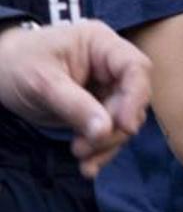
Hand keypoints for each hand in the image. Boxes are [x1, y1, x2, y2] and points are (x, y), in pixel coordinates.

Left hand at [0, 20, 151, 176]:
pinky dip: (100, 149)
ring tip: (82, 160)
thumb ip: (75, 106)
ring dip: (106, 143)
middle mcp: (110, 65)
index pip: (134, 67)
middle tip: (83, 148)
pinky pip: (108, 130)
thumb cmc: (17, 65)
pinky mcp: (97, 107)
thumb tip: (106, 131)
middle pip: (132, 97)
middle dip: (113, 128)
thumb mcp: (42, 83)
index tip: (125, 127)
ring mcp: (105, 86)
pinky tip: (88, 166)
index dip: (136, 97)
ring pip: (123, 118)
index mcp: (101, 44)